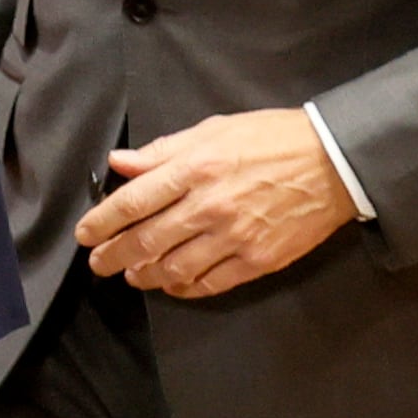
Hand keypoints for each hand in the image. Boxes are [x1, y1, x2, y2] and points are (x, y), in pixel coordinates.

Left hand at [75, 108, 357, 298]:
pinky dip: (184, 288)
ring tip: (133, 275)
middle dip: (114, 255)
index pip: (133, 201)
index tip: (85, 235)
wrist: (333, 162)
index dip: (102, 222)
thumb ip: (163, 151)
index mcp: (194, 168)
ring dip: (145, 275)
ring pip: (174, 268)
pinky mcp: (257, 260)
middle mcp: (208, 205)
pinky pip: (210, 283)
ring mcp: (233, 237)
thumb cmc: (270, 138)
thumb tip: (120, 164)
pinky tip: (172, 284)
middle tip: (98, 264)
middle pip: (146, 240)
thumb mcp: (213, 129)